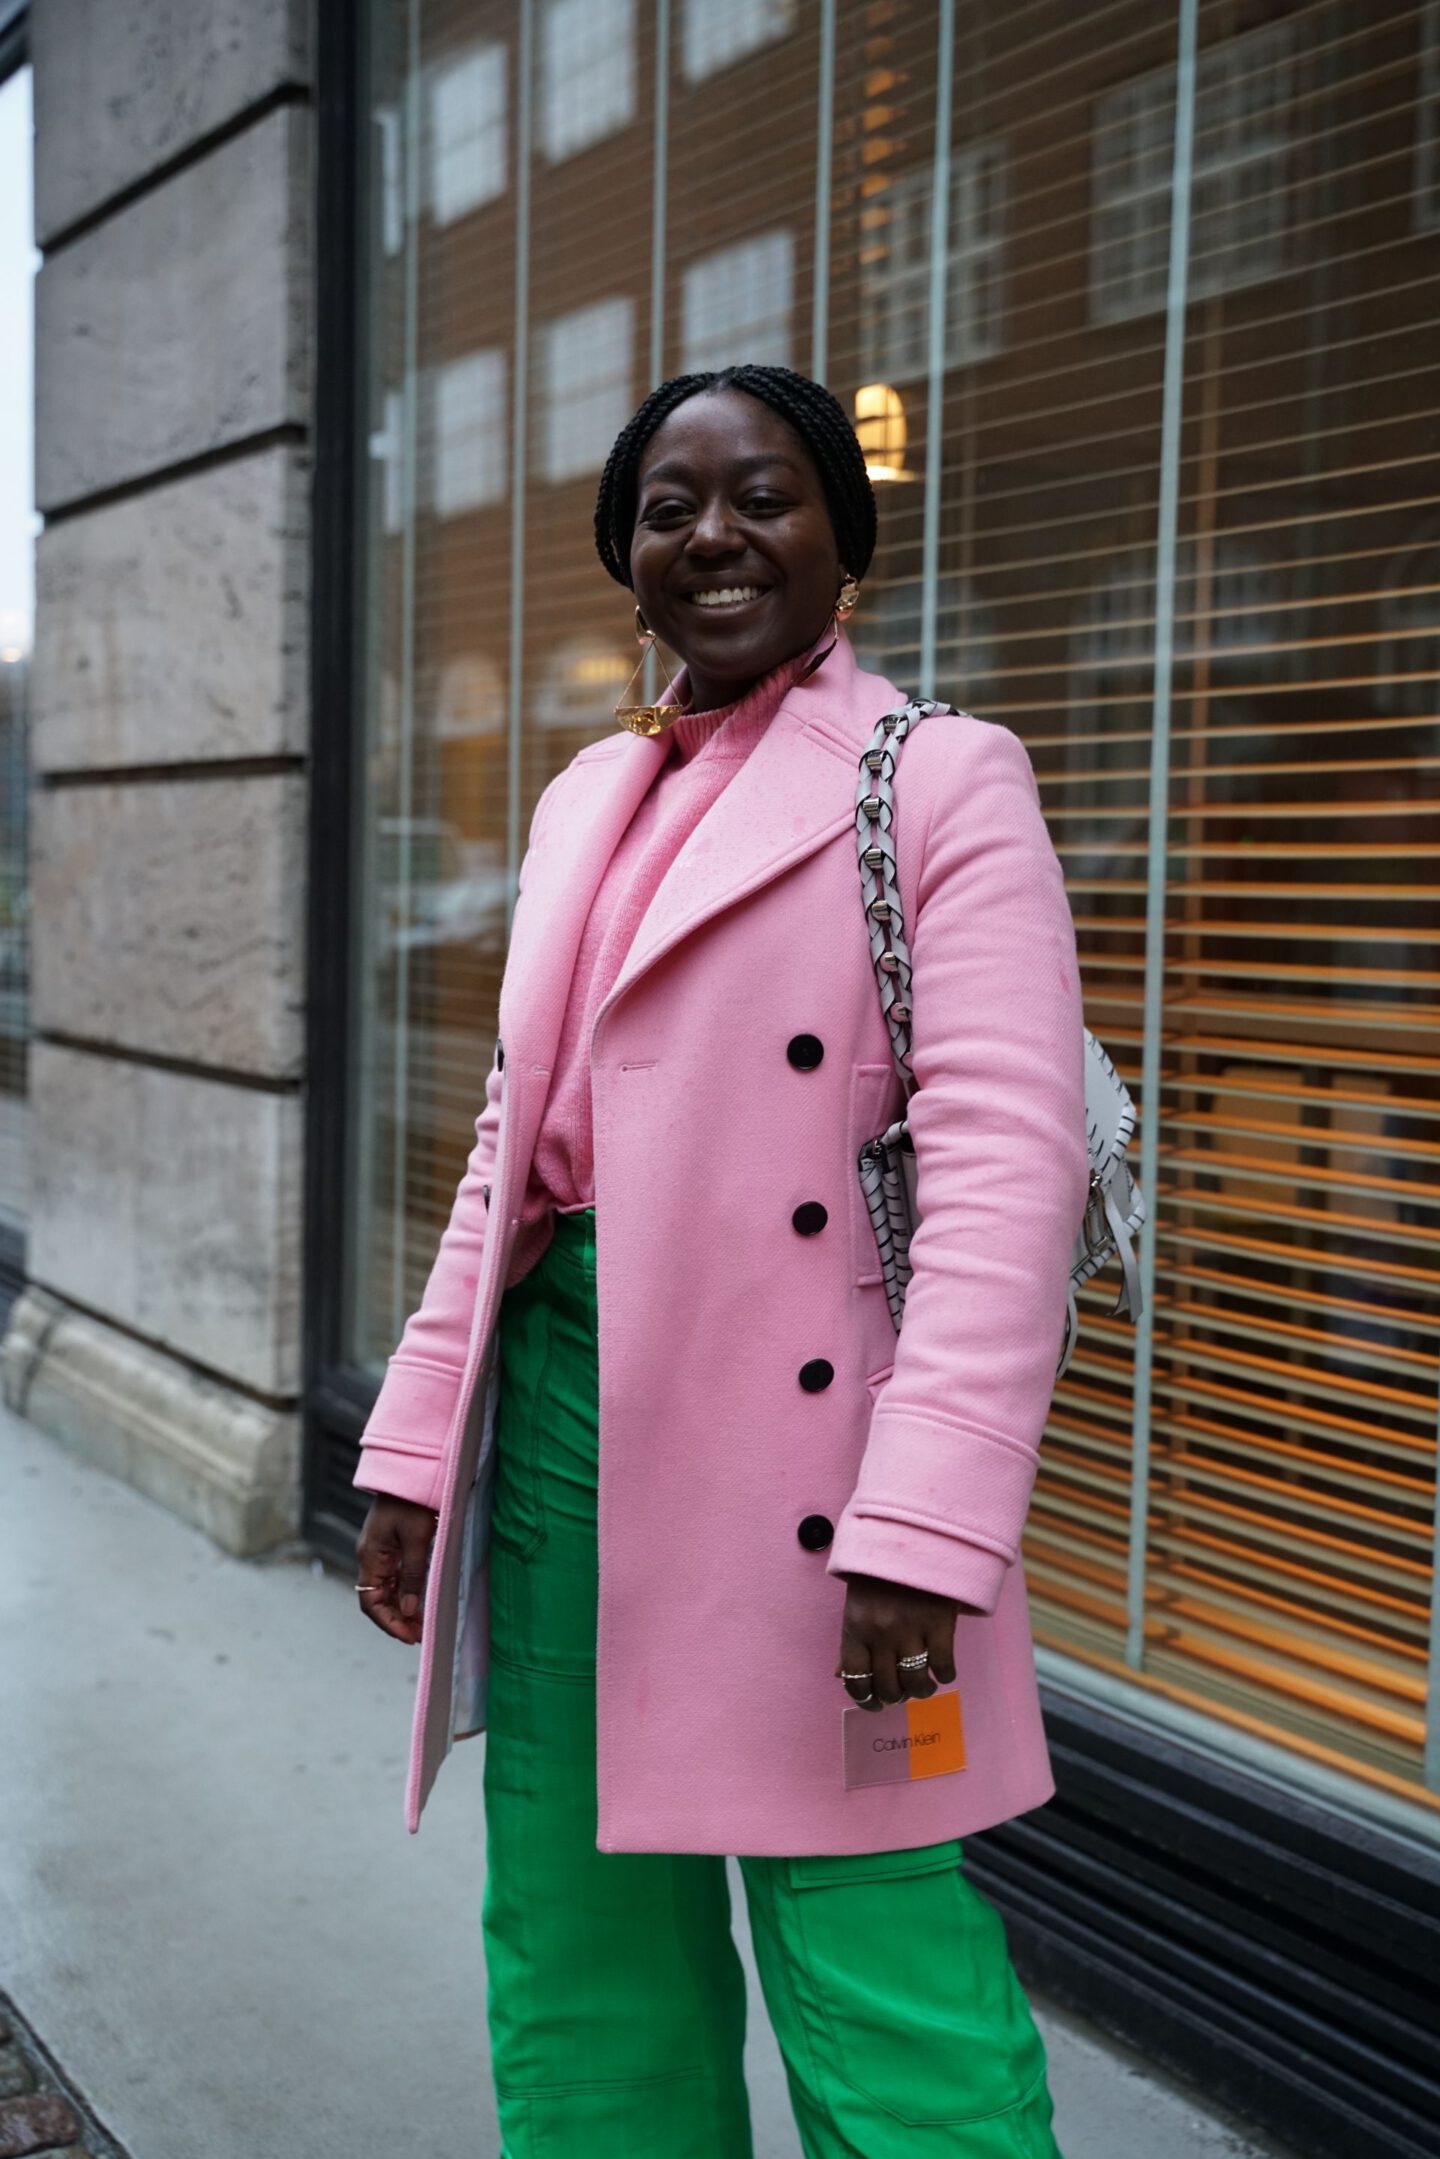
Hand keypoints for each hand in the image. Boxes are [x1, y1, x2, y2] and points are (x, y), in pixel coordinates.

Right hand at [355, 1496, 437, 1644]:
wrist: (412, 1471)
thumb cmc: (413, 1501)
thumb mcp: (417, 1539)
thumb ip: (412, 1575)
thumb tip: (407, 1610)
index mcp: (370, 1556)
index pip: (370, 1602)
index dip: (387, 1622)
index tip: (408, 1636)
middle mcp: (371, 1557)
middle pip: (377, 1599)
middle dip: (396, 1620)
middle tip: (419, 1634)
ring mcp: (381, 1552)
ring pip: (386, 1590)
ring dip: (402, 1609)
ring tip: (421, 1624)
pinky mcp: (393, 1546)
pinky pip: (395, 1577)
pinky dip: (405, 1593)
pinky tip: (419, 1602)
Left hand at [834, 1573, 961, 1712]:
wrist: (914, 1534)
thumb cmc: (880, 1571)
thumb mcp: (857, 1603)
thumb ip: (850, 1642)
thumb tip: (840, 1677)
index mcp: (855, 1627)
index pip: (855, 1681)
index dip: (866, 1701)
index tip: (876, 1704)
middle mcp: (880, 1633)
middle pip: (888, 1687)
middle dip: (895, 1697)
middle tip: (903, 1692)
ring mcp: (912, 1629)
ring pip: (916, 1683)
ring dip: (922, 1691)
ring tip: (925, 1686)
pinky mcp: (940, 1624)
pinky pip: (944, 1666)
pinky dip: (945, 1675)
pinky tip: (943, 1670)